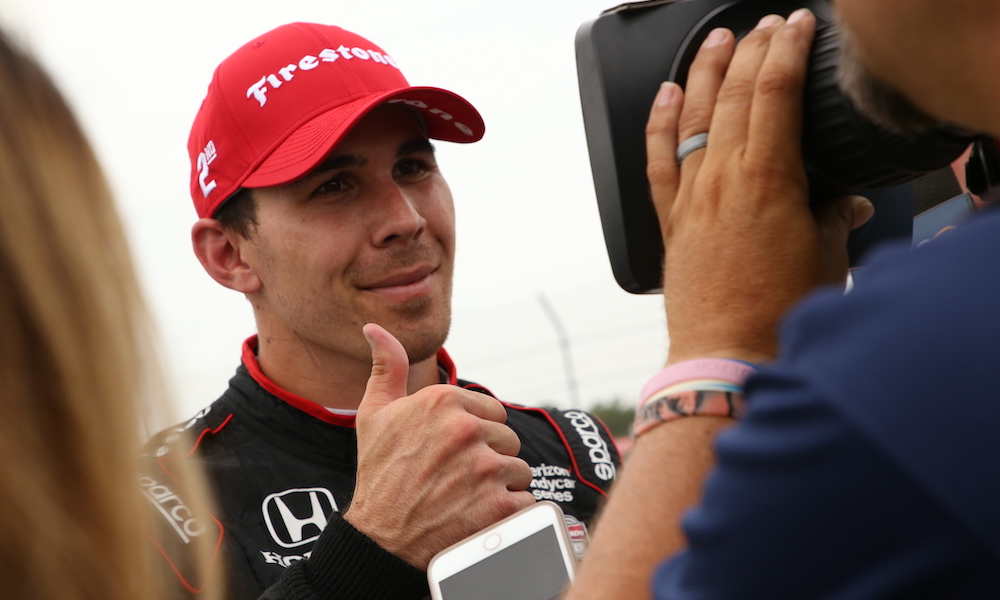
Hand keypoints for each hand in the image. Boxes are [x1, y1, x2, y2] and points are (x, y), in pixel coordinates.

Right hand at [345, 323, 534, 569]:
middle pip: (507, 439)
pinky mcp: (499, 504)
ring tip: (467, 498)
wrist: (379, 540)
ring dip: (501, 485)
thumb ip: (387, 366)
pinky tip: (478, 516)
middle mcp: (466, 430)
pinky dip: (509, 512)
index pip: (491, 410)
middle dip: (489, 458)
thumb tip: (374, 328)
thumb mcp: (374, 414)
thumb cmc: (378, 474)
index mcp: (442, 401)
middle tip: (457, 478)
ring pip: (519, 469)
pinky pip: (525, 500)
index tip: (450, 453)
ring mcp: (484, 468)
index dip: (474, 433)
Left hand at [646, 10, 872, 364]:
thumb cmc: (776, 317)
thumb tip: (845, 204)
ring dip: (703, 72)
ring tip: (714, 40)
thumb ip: (833, 220)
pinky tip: (664, 97)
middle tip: (763, 26)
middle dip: (750, 49)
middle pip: (733, 94)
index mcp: (768, 181)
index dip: (786, 51)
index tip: (796, 27)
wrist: (725, 356)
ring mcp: (691, 199)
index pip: (776, 92)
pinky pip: (658, 160)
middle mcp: (722, 180)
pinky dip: (659, 123)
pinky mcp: (671, 222)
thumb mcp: (826, 260)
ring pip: (692, 118)